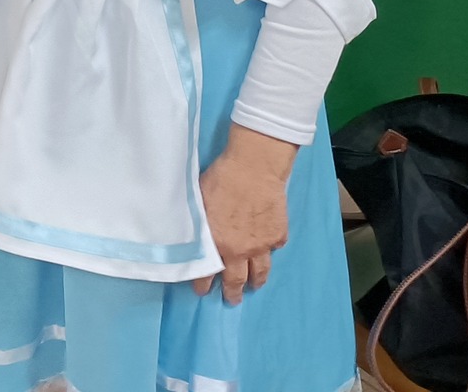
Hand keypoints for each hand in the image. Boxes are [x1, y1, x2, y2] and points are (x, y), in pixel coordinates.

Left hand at [194, 124, 296, 303]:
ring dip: (256, 281)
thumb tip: (190, 236)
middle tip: (232, 299)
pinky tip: (268, 251)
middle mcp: (240, 250)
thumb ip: (197, 226)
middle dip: (233, 292)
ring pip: (260, 271)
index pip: (207, 273)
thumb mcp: (197, 204)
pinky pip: (275, 248)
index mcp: (216, 244)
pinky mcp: (278, 234)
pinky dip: (271, 251)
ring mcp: (262, 245)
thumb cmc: (220, 179)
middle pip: (237, 280)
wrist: (252, 168)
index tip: (202, 291)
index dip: (203, 283)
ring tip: (254, 286)